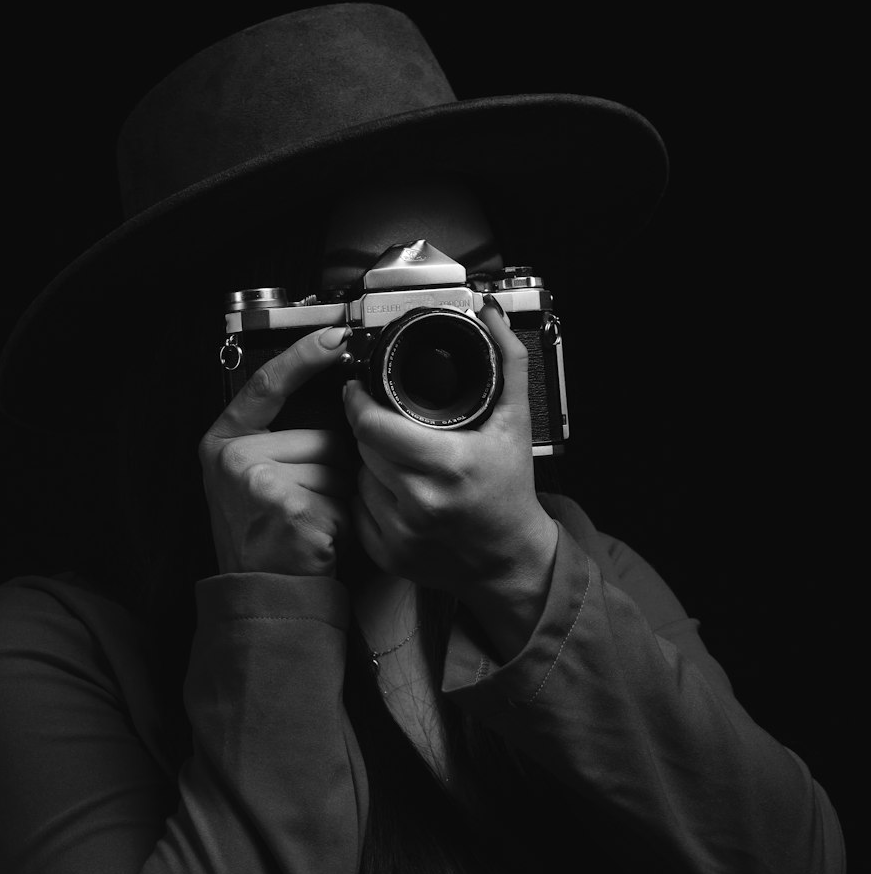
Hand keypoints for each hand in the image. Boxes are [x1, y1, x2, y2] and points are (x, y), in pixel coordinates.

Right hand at [198, 327, 355, 575]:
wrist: (262, 597)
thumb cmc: (266, 541)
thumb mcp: (257, 481)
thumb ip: (282, 443)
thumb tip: (341, 411)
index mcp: (223, 443)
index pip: (266, 385)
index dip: (303, 358)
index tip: (334, 338)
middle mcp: (233, 457)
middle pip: (320, 437)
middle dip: (332, 471)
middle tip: (307, 509)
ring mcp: (258, 481)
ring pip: (336, 467)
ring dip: (339, 497)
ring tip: (312, 525)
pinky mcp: (288, 506)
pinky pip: (342, 497)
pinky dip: (342, 521)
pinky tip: (319, 539)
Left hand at [342, 303, 557, 605]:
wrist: (509, 560)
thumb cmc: (511, 492)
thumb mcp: (516, 422)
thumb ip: (507, 361)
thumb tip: (489, 314)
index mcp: (448, 464)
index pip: (373, 426)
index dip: (358, 402)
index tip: (358, 390)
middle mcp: (421, 502)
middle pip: (363, 447)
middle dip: (370, 430)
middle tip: (390, 425)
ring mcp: (401, 533)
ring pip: (359, 478)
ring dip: (370, 464)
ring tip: (401, 462)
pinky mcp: (388, 555)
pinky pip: (358, 511)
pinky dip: (370, 498)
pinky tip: (396, 493)